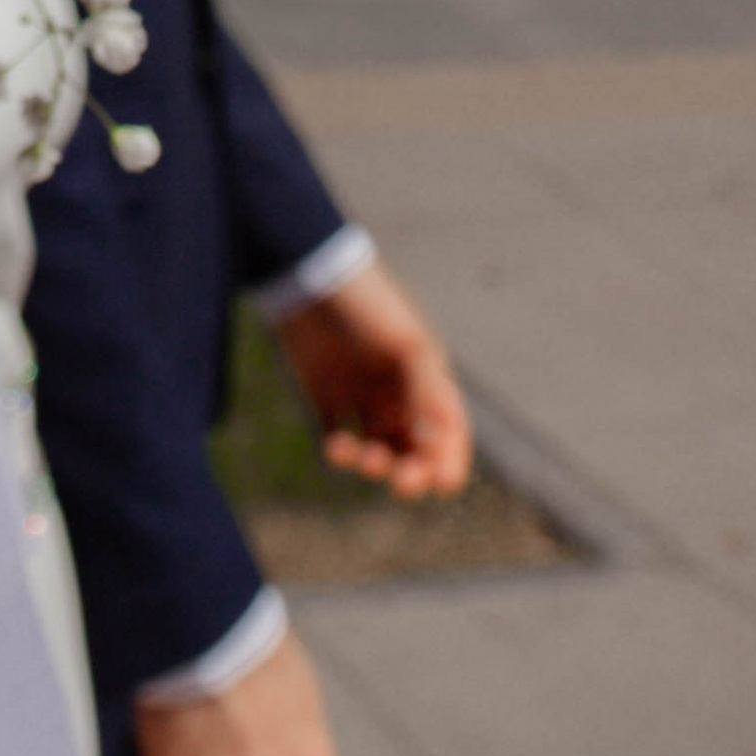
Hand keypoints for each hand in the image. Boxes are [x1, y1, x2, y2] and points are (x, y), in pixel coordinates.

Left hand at [275, 257, 471, 498]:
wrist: (304, 271)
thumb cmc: (365, 302)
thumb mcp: (406, 343)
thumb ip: (428, 392)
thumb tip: (441, 444)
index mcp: (427, 373)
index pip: (449, 429)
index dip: (450, 459)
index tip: (442, 485)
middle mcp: (398, 387)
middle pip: (415, 446)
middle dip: (413, 469)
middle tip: (403, 483)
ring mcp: (361, 392)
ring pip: (378, 447)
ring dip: (376, 462)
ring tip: (361, 457)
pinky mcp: (324, 394)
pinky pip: (337, 437)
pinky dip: (340, 452)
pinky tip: (336, 447)